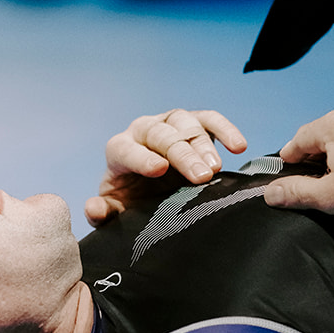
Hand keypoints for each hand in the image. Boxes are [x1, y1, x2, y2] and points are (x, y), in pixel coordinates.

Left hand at [85, 107, 246, 225]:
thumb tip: (95, 208)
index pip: (126, 149)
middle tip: (201, 177)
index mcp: (119, 151)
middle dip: (182, 155)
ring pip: (186, 124)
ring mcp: (169, 124)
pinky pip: (209, 120)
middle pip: (162, 135)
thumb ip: (102, 213)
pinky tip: (239, 147)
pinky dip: (224, 129)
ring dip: (202, 145)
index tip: (159, 170)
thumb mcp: (115, 210)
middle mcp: (143, 131)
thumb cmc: (131, 199)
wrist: (149, 189)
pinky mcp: (193, 124)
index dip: (141, 158)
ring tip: (216, 169)